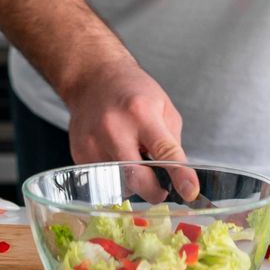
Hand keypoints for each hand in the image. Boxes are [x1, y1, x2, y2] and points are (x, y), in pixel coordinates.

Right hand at [61, 59, 199, 200]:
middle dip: (154, 191)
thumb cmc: (133, 91)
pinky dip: (116, 176)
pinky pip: (104, 180)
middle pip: (137, 177)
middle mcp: (114, 128)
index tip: (190, 192)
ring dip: (133, 181)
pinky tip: (116, 156)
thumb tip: (177, 177)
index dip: (180, 175)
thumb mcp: (163, 107)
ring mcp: (93, 142)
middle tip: (161, 190)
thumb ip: (171, 143)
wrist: (93, 78)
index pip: (165, 151)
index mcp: (141, 113)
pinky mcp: (79, 153)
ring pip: (120, 183)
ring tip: (133, 158)